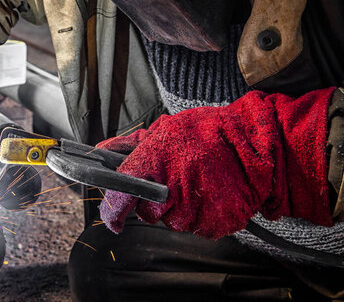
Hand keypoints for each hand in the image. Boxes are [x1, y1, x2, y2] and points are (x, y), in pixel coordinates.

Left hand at [99, 88, 335, 238]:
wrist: (255, 145)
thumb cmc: (207, 133)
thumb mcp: (164, 129)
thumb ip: (129, 145)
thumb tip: (101, 150)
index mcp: (152, 163)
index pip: (119, 198)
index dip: (112, 211)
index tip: (112, 218)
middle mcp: (169, 191)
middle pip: (147, 213)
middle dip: (153, 201)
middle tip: (172, 180)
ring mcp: (192, 211)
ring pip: (171, 221)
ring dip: (178, 208)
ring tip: (196, 182)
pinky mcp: (212, 224)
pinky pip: (196, 227)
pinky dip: (200, 215)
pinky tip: (209, 193)